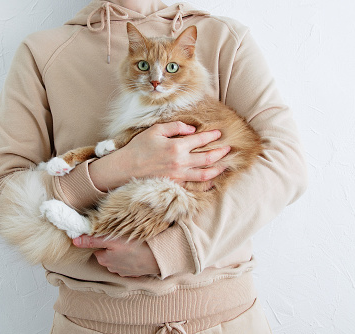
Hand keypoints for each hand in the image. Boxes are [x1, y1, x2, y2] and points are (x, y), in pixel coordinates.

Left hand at [72, 235, 159, 276]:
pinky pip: (129, 264)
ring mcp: (124, 272)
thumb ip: (92, 240)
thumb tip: (74, 240)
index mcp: (104, 260)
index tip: (113, 235)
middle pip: (107, 254)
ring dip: (123, 253)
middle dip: (113, 247)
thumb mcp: (112, 240)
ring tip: (132, 245)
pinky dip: (132, 258)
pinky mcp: (134, 273)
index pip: (98, 248)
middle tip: (124, 238)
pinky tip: (138, 253)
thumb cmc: (135, 247)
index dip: (104, 240)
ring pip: (118, 259)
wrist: (157, 258)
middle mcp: (112, 268)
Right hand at [89, 121, 229, 190]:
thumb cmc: (139, 148)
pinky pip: (195, 184)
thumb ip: (176, 127)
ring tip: (225, 164)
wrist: (125, 169)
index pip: (201, 140)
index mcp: (177, 147)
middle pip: (208, 158)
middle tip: (229, 148)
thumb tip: (192, 129)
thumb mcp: (155, 130)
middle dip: (221, 152)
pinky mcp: (175, 184)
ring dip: (218, 169)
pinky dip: (206, 182)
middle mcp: (181, 162)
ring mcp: (179, 175)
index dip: (212, 135)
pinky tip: (212, 180)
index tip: (219, 132)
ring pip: (205, 174)